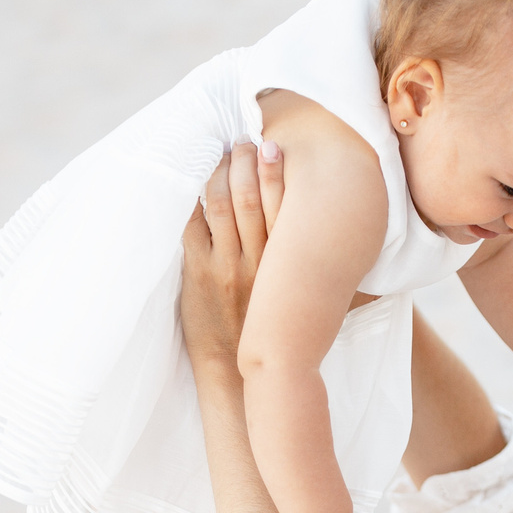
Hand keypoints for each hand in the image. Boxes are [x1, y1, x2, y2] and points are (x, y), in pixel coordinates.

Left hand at [180, 141, 285, 380]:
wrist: (235, 370)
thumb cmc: (270, 327)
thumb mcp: (297, 292)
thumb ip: (304, 257)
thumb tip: (318, 219)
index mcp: (286, 262)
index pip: (284, 202)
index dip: (275, 168)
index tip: (271, 145)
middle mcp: (259, 260)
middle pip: (249, 194)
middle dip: (244, 159)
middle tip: (244, 141)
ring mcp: (226, 265)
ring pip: (219, 202)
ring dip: (218, 171)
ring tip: (221, 155)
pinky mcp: (199, 272)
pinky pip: (193, 225)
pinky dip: (193, 199)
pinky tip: (196, 182)